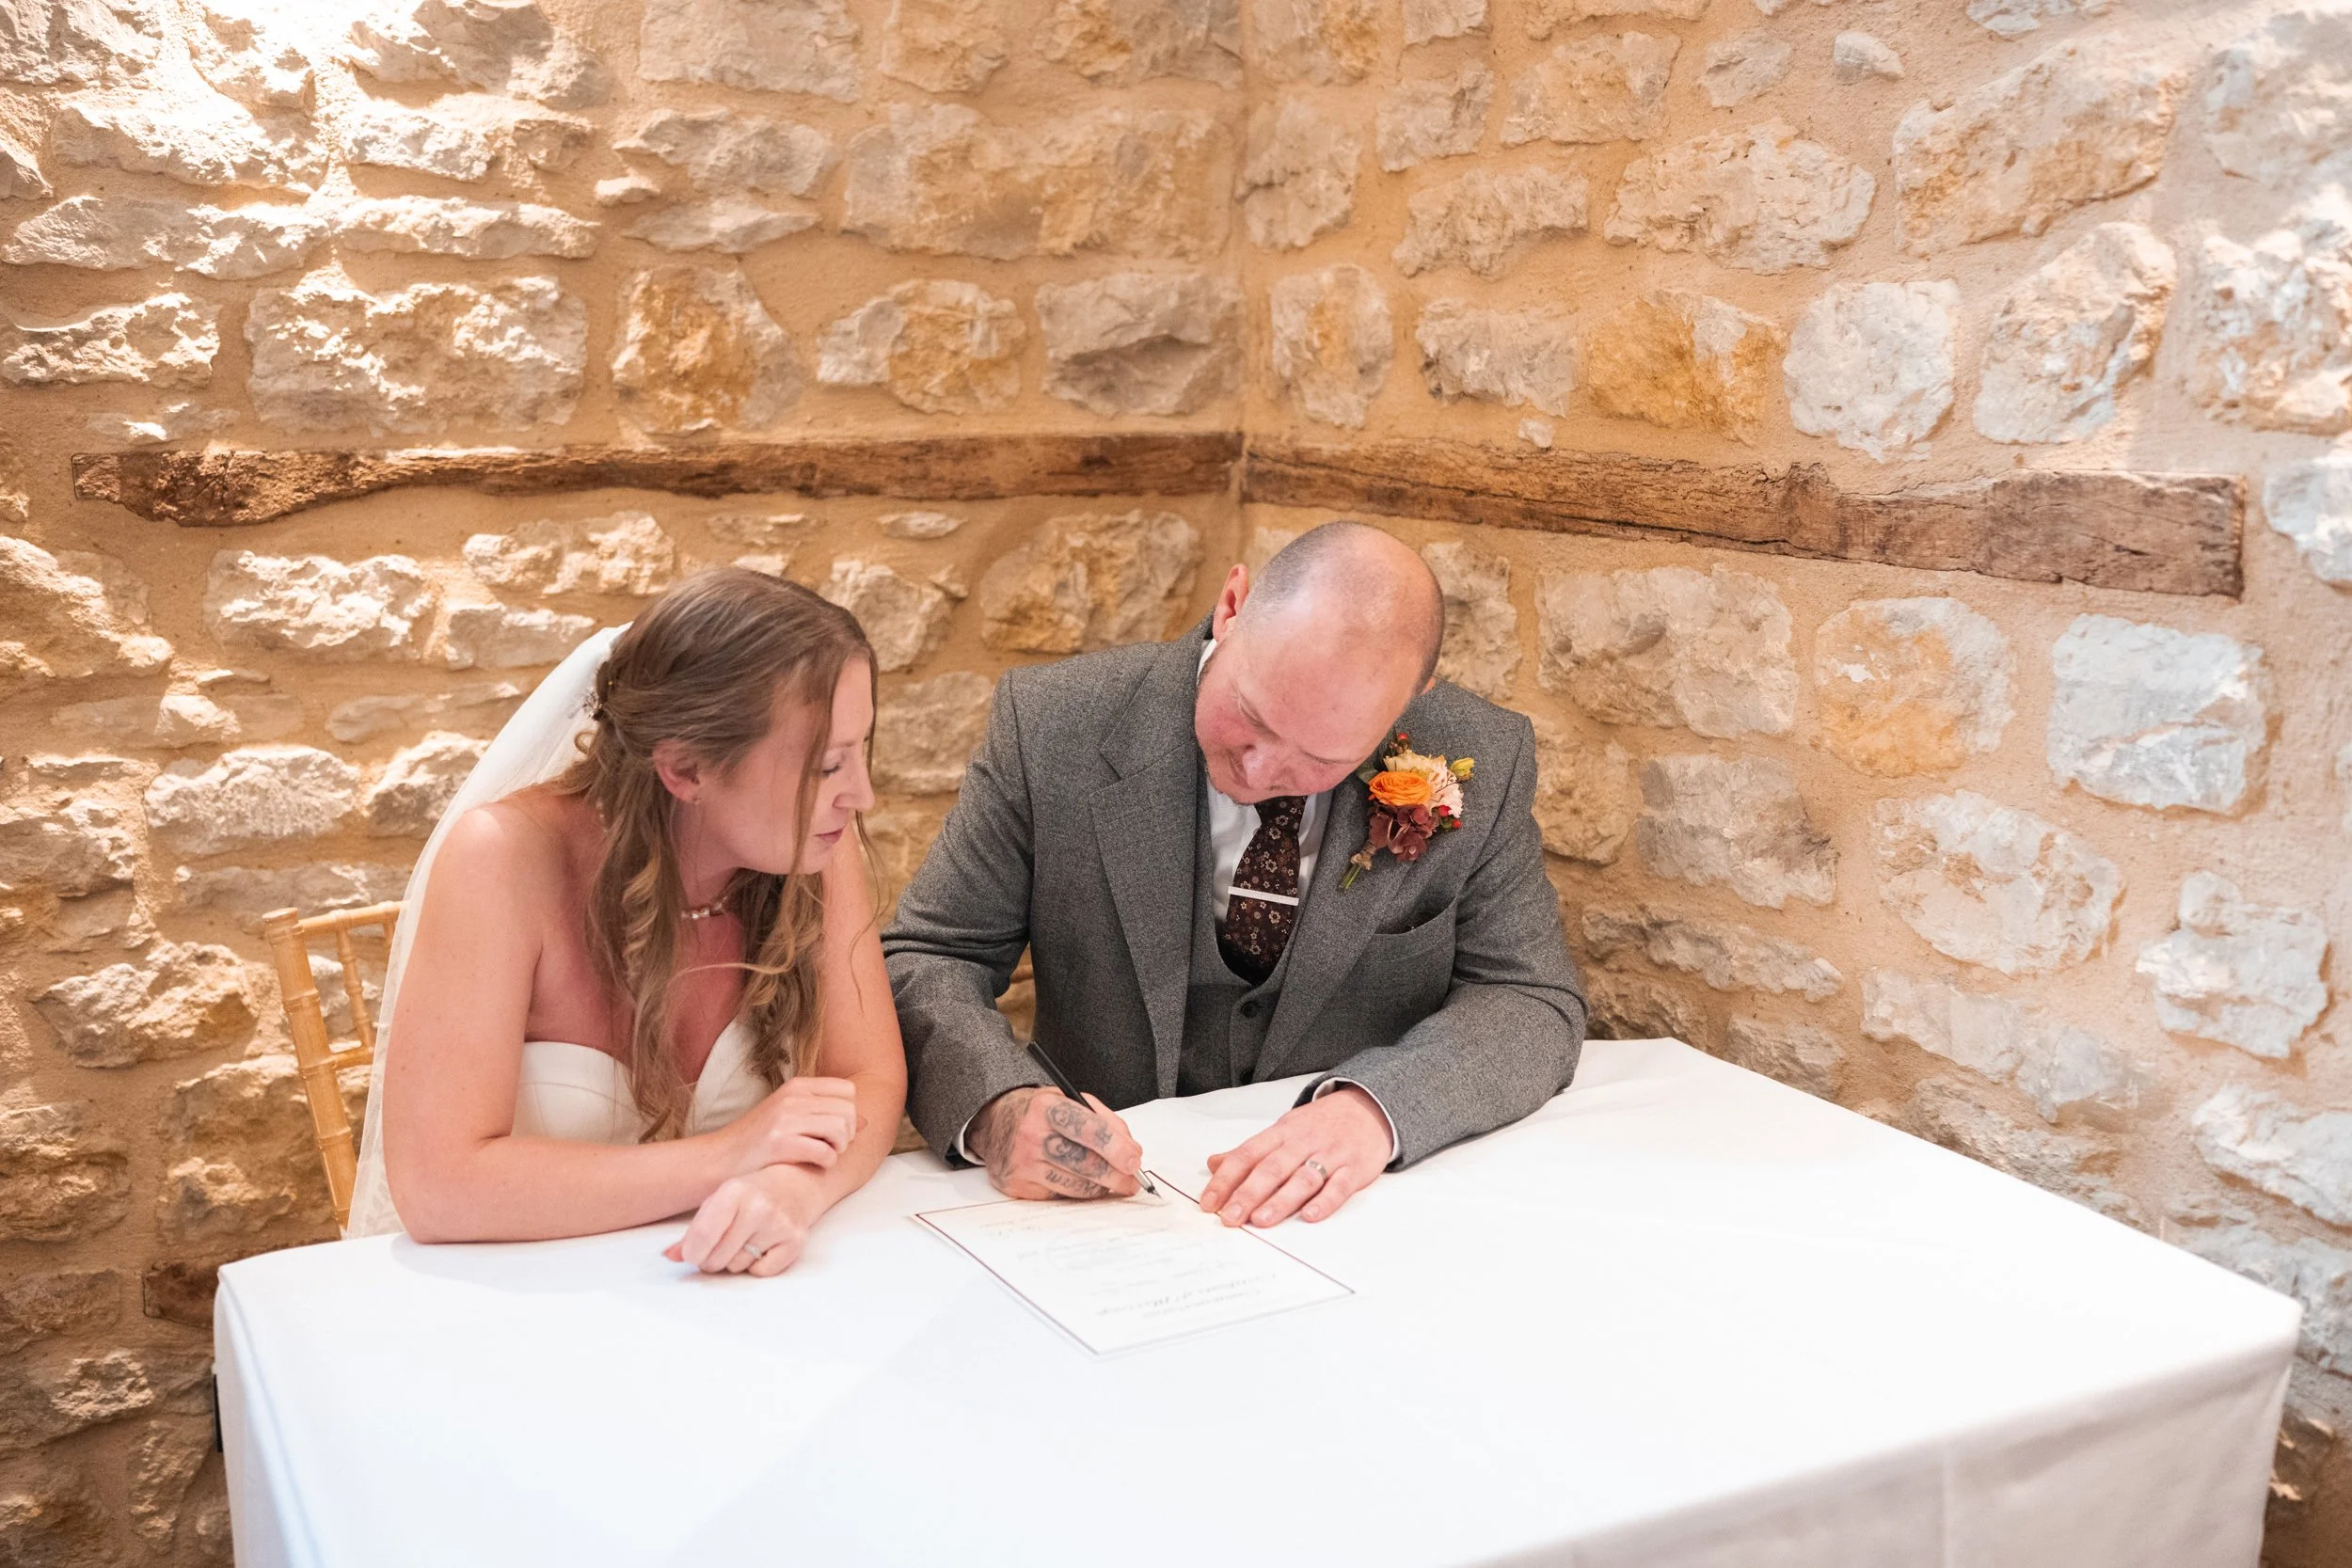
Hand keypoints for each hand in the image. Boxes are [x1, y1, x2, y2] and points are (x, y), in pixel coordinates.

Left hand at [665, 1163, 822, 1275]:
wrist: (797, 1184)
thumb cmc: (751, 1194)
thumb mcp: (719, 1201)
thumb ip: (694, 1230)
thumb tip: (670, 1256)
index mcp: (734, 1192)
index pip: (703, 1237)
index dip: (692, 1253)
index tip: (692, 1253)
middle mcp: (758, 1207)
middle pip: (717, 1259)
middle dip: (712, 1259)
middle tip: (721, 1246)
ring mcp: (779, 1225)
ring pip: (737, 1267)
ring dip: (735, 1261)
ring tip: (746, 1240)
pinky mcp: (795, 1242)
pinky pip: (761, 1272)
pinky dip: (758, 1266)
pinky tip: (763, 1245)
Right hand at [726, 1076, 859, 1176]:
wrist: (718, 1159)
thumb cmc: (757, 1141)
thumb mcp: (789, 1116)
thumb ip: (824, 1114)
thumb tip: (866, 1121)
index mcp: (797, 1087)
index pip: (847, 1091)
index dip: (848, 1113)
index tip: (834, 1130)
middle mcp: (792, 1098)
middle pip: (849, 1110)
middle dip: (846, 1134)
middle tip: (830, 1147)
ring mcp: (785, 1119)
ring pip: (841, 1129)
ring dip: (838, 1148)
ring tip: (823, 1155)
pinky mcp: (780, 1143)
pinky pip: (825, 1152)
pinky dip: (826, 1163)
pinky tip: (813, 1165)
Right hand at [970, 1086, 1142, 1200]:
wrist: (994, 1122)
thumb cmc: (1038, 1112)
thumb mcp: (1069, 1100)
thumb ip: (1104, 1120)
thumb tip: (1130, 1150)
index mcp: (1046, 1107)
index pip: (1088, 1129)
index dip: (1116, 1147)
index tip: (1134, 1159)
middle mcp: (1031, 1135)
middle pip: (1084, 1163)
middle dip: (1116, 1175)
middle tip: (1133, 1180)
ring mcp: (1023, 1164)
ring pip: (1076, 1185)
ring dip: (1101, 1187)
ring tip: (1112, 1182)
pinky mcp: (1018, 1186)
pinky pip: (1060, 1195)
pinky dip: (1078, 1192)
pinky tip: (1083, 1183)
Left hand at [1199, 1086, 1389, 1227]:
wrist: (1369, 1106)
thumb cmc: (1320, 1124)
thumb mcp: (1282, 1130)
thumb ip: (1250, 1151)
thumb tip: (1213, 1164)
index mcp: (1280, 1133)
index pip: (1247, 1155)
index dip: (1226, 1179)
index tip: (1209, 1203)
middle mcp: (1302, 1142)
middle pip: (1271, 1168)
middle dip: (1248, 1194)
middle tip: (1229, 1218)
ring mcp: (1329, 1154)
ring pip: (1302, 1178)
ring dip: (1281, 1200)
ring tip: (1260, 1220)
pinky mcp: (1354, 1168)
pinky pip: (1339, 1186)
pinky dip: (1325, 1201)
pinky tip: (1310, 1215)